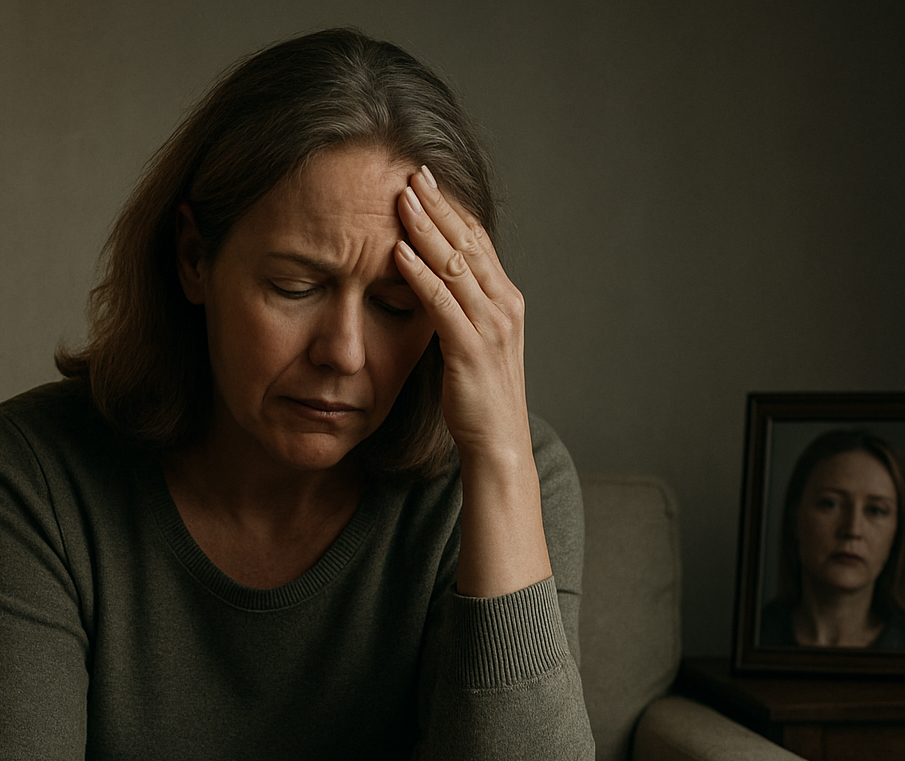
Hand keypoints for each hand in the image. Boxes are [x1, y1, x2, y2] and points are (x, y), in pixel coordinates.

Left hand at [391, 168, 549, 597]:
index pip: (478, 241)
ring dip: (426, 228)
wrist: (498, 445)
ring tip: (399, 198)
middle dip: (438, 204)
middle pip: (468, 241)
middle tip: (410, 171)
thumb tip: (430, 282)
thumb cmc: (479, 398)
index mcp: (505, 300)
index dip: (451, 208)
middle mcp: (504, 305)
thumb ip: (458, 310)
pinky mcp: (470, 348)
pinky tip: (399, 252)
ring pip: (456, 264)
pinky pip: (442, 303)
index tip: (426, 180)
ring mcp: (490, 326)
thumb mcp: (471, 343)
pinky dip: (420, 273)